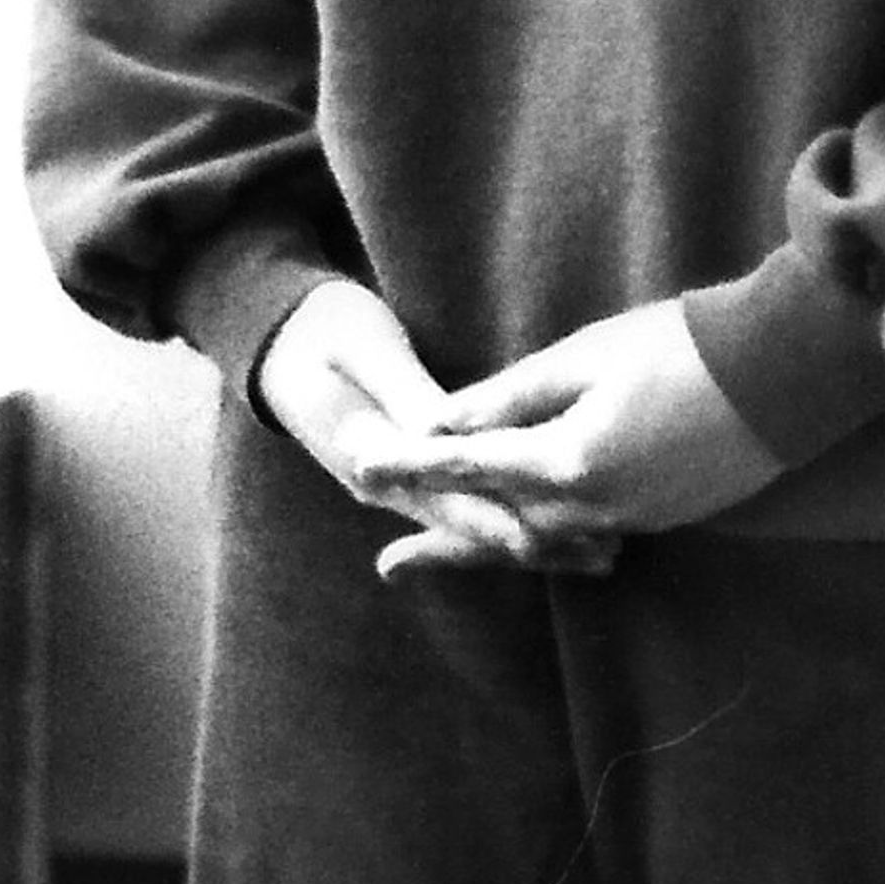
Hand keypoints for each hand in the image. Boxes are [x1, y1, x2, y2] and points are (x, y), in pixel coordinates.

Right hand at [254, 271, 609, 573]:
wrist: (279, 340)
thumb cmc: (321, 332)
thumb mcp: (360, 350)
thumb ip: (402, 393)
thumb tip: (439, 430)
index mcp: (369, 461)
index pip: (441, 501)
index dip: (491, 519)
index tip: (539, 537)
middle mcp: (386, 489)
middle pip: (470, 526)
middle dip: (535, 542)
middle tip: (602, 552)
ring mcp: (400, 489)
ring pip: (476, 524)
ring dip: (538, 539)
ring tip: (605, 551)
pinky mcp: (417, 478)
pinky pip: (472, 507)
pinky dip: (519, 519)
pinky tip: (571, 528)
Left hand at [374, 299, 781, 560]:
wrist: (786, 373)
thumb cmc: (683, 346)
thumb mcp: (583, 358)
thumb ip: (508, 397)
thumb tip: (441, 422)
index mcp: (566, 463)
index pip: (466, 467)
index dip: (407, 465)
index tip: (356, 466)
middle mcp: (592, 508)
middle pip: (496, 526)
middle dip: (440, 535)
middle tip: (385, 560)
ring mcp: (630, 521)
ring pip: (540, 540)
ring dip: (490, 547)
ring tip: (439, 566)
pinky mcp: (660, 519)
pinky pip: (585, 538)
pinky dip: (547, 541)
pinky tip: (526, 544)